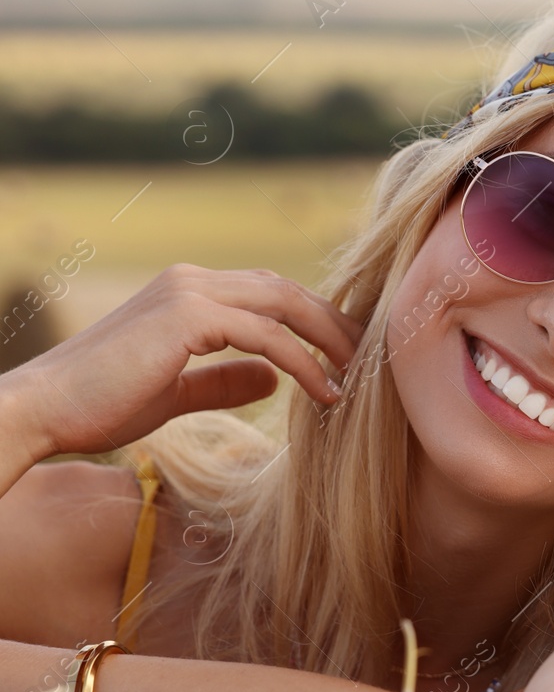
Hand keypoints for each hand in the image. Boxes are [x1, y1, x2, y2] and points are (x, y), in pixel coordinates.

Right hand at [5, 264, 363, 458]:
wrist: (42, 411)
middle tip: (374, 359)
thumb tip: (271, 380)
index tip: (351, 353)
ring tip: (362, 377)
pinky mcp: (187, 316)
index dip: (316, 319)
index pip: (270, 293)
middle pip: (287, 290)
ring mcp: (189, 293)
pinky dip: (304, 364)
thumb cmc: (99, 406)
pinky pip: (267, 336)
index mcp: (188, 291)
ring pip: (285, 304)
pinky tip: (327, 393)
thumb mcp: (175, 391)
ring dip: (332, 340)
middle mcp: (192, 281)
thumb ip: (222, 380)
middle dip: (336, 323)